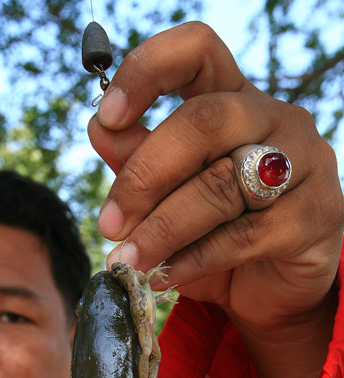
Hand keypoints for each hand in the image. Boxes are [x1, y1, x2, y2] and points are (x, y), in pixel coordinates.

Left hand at [88, 22, 343, 377]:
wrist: (273, 289)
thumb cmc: (217, 234)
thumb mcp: (170, 198)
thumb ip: (140, 163)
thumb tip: (100, 130)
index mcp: (234, 99)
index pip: (197, 51)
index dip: (147, 72)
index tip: (107, 116)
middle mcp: (274, 120)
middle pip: (203, 122)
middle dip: (144, 176)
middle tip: (108, 223)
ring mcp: (303, 165)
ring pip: (221, 185)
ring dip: (162, 227)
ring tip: (127, 259)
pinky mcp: (313, 217)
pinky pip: (243, 236)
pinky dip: (194, 258)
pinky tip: (164, 275)